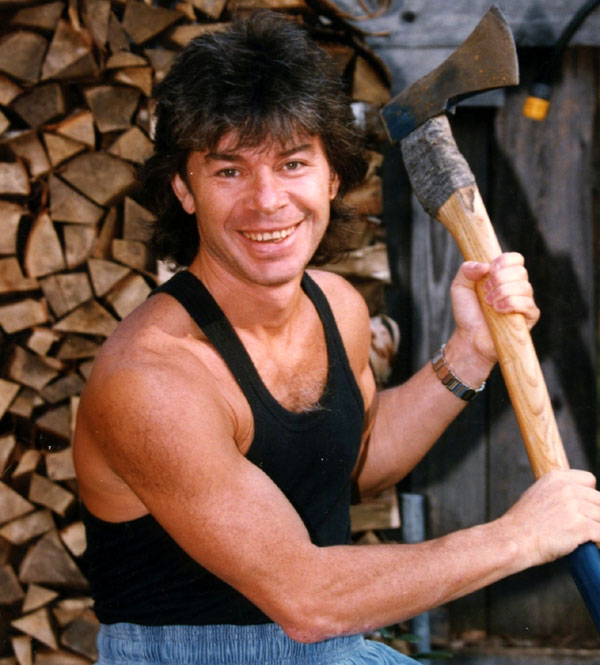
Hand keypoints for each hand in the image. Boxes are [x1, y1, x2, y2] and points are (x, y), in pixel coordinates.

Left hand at [449, 253, 539, 369]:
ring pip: (525, 287)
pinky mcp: (530, 317)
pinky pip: (528, 304)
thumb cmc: (467, 312)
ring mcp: (525, 302)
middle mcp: (517, 287)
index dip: (505, 260)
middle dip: (499, 279)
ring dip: (503, 292)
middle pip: (520, 271)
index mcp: (504, 276)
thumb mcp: (459, 287)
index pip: (516, 259)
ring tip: (488, 303)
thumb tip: (485, 265)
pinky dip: (511, 304)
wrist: (469, 338)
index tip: (490, 270)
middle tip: (484, 291)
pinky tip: (498, 310)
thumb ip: (467, 270)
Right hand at [501, 470, 599, 566]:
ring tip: (587, 540)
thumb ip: (558, 493)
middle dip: (595, 515)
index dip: (589, 496)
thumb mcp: (537, 495)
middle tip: (584, 529)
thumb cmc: (523, 524)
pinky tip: (592, 546)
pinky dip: (599, 543)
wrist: (513, 539)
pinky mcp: (582, 526)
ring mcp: (574, 506)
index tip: (584, 509)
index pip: (589, 480)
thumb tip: (576, 502)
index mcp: (556, 478)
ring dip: (597, 529)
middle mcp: (567, 488)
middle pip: (599, 500)